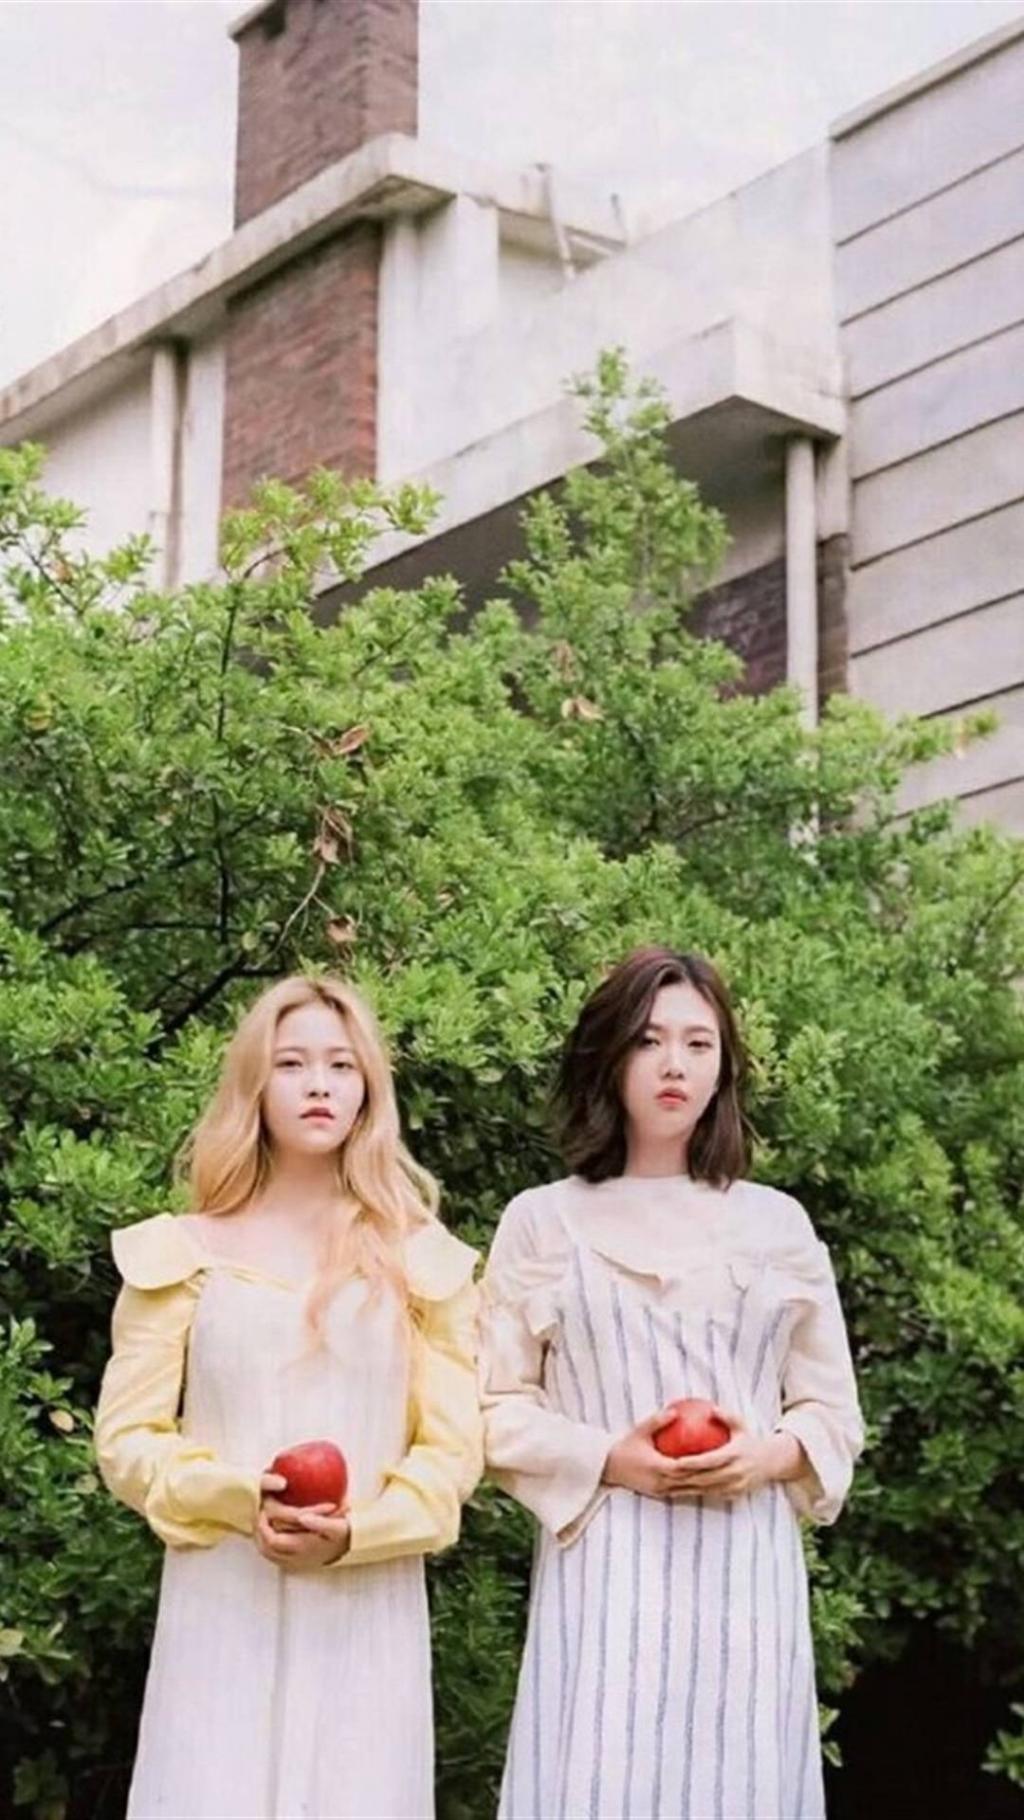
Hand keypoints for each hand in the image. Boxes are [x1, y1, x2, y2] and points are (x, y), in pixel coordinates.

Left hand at [256, 1472, 350, 1568]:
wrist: (351, 1546)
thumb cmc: (344, 1533)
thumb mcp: (337, 1526)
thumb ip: (320, 1522)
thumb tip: (302, 1517)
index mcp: (302, 1547)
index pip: (272, 1540)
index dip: (263, 1526)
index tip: (263, 1510)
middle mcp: (295, 1558)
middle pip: (265, 1549)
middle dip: (257, 1531)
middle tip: (257, 1515)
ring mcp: (295, 1562)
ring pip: (268, 1554)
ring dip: (261, 1538)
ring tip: (261, 1522)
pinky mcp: (296, 1562)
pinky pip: (274, 1556)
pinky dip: (268, 1544)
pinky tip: (271, 1531)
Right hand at [603, 1409, 716, 1500]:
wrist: (608, 1468)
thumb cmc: (625, 1447)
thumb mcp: (639, 1430)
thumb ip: (658, 1421)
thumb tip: (676, 1410)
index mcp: (658, 1468)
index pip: (685, 1466)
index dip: (702, 1463)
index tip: (718, 1455)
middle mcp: (662, 1483)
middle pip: (692, 1481)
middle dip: (712, 1478)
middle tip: (729, 1468)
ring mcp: (662, 1491)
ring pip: (691, 1490)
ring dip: (708, 1486)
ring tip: (726, 1479)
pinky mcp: (661, 1495)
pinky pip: (684, 1492)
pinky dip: (697, 1488)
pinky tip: (710, 1482)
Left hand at [666, 1411, 804, 1500]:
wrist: (770, 1463)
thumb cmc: (750, 1440)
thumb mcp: (741, 1425)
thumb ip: (727, 1416)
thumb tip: (711, 1408)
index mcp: (736, 1456)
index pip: (710, 1461)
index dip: (693, 1463)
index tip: (677, 1460)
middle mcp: (735, 1474)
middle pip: (705, 1478)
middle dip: (685, 1478)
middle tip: (666, 1473)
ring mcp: (735, 1486)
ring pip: (706, 1489)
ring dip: (687, 1488)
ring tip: (668, 1483)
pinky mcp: (733, 1495)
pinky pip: (710, 1494)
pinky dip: (695, 1491)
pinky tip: (679, 1488)